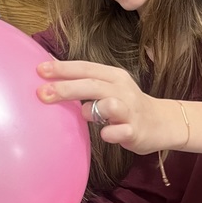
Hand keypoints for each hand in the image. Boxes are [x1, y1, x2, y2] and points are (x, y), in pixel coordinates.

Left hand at [36, 59, 177, 155]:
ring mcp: (130, 110)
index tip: (39, 70)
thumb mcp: (109, 89)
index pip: (85, 68)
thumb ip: (85, 85)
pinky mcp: (135, 130)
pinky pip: (118, 131)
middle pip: (91, 85)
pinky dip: (109, 133)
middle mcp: (122, 90)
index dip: (62, 68)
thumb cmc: (127, 106)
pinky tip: (106, 134)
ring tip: (86, 115)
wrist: (162, 123)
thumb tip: (52, 82)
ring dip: (91, 110)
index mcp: (113, 76)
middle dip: (65, 88)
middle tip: (41, 93)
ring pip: (108, 105)